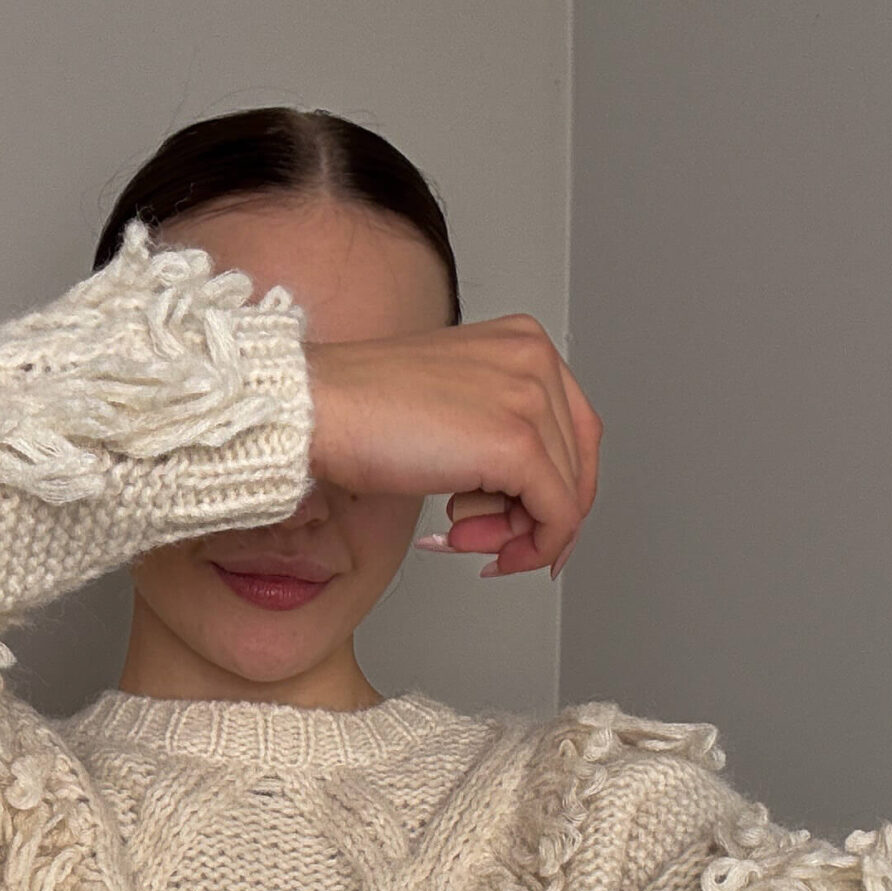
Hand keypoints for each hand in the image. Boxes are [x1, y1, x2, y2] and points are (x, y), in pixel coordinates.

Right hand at [304, 312, 601, 576]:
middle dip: (529, 518)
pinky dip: (530, 547)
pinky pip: (556, 515)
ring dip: (516, 536)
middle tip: (483, 541)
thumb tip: (524, 500)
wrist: (318, 410)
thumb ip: (494, 439)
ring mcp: (531, 399)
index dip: (556, 488)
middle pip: (574, 465)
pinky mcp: (519, 444)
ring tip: (460, 536)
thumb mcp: (449, 410)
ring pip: (566, 495)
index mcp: (522, 343)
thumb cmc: (359, 410)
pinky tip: (474, 546)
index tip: (530, 525)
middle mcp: (535, 361)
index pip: (573, 430)